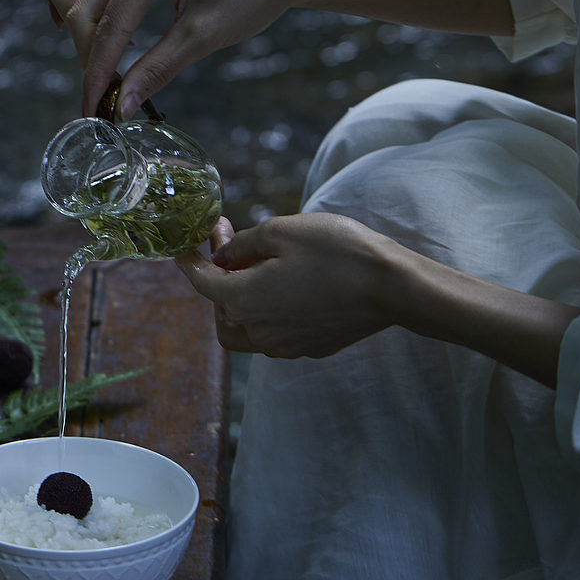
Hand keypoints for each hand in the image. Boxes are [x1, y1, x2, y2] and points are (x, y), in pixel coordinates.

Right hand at [42, 0, 309, 115]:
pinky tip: (96, 21)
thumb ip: (156, 70)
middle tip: (109, 88)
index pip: (105, 26)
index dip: (95, 75)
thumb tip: (121, 106)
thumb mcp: (203, 37)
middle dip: (85, 51)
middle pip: (75, 1)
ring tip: (98, 51)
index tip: (93, 110)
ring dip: (73, 17)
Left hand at [176, 212, 406, 356]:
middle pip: (220, 312)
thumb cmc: (336, 252)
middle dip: (218, 280)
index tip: (186, 244)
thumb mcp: (281, 231)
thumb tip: (223, 256)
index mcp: (242, 301)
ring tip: (257, 272)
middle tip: (232, 247)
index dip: (190, 259)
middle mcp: (258, 332)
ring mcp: (285, 346)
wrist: (392, 287)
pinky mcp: (310, 348)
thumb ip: (242, 245)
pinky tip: (288, 288)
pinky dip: (269, 314)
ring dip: (241, 303)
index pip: (200, 281)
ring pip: (245, 331)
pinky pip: (275, 335)